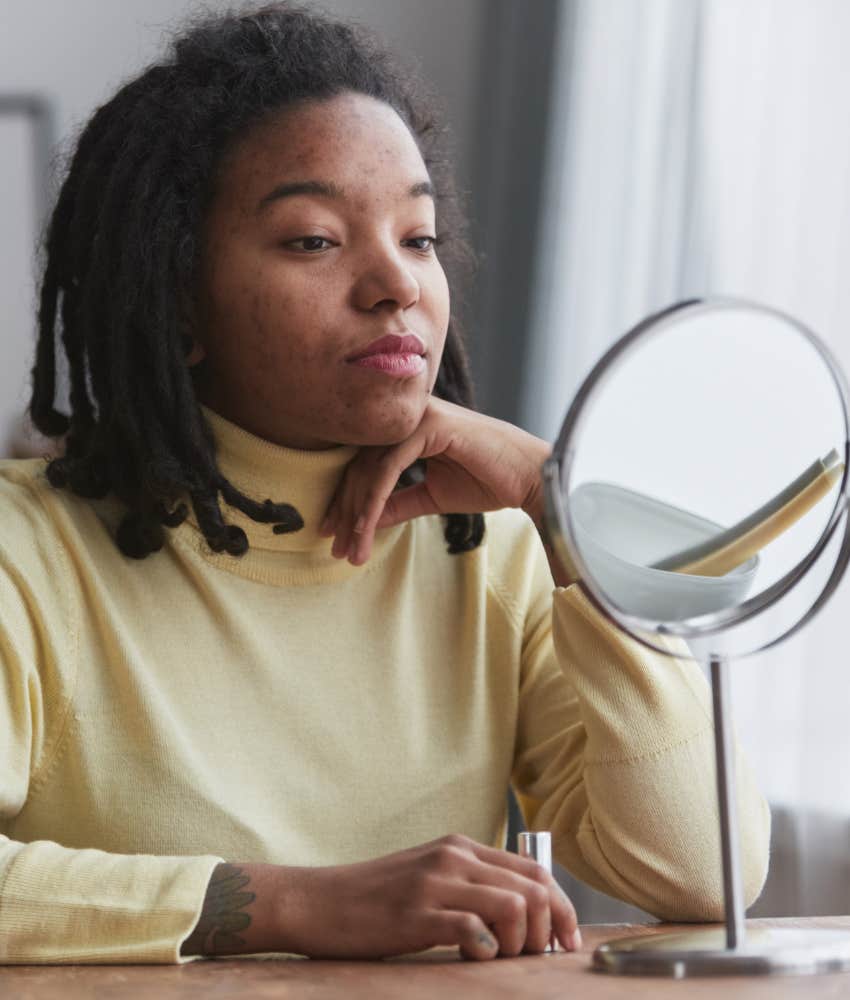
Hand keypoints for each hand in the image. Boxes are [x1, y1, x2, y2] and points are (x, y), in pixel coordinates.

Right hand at [281, 834, 580, 959]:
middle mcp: (453, 857)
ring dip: (522, 942)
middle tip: (539, 958)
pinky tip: (475, 956)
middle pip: (534, 887)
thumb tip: (522, 915)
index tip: (568, 941)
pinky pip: (474, 927)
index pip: (534, 869)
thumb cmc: (374, 898)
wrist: (318, 901)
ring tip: (504, 959)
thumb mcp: (428, 877)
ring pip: (513, 905)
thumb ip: (469, 884)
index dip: (563, 907)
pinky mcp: (416, 912)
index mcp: (460, 847)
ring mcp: (435, 882)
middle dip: (551, 928)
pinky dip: (488, 948)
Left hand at [320, 397, 550, 563]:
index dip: (346, 501)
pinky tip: (366, 527)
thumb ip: (397, 503)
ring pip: (370, 467)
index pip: (364, 463)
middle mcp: (408, 415)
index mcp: (407, 428)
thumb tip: (362, 521)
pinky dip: (374, 500)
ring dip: (357, 513)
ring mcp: (417, 415)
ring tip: (352, 548)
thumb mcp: (431, 497)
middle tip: (336, 549)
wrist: (529, 478)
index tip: (334, 536)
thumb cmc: (487, 481)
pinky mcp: (429, 424)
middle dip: (346, 512)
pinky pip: (389, 466)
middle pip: (359, 465)